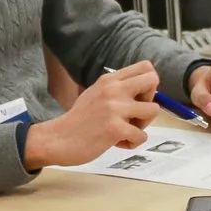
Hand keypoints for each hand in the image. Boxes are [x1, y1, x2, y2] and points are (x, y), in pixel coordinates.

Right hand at [24, 60, 161, 167]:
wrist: (57, 139)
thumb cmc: (78, 120)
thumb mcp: (96, 93)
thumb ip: (116, 89)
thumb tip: (143, 91)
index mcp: (109, 80)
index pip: (145, 67)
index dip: (147, 85)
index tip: (136, 100)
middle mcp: (113, 89)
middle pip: (153, 80)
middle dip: (150, 100)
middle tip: (135, 114)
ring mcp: (115, 108)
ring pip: (153, 110)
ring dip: (143, 124)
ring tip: (126, 130)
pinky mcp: (115, 128)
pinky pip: (142, 136)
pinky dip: (132, 143)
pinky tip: (117, 142)